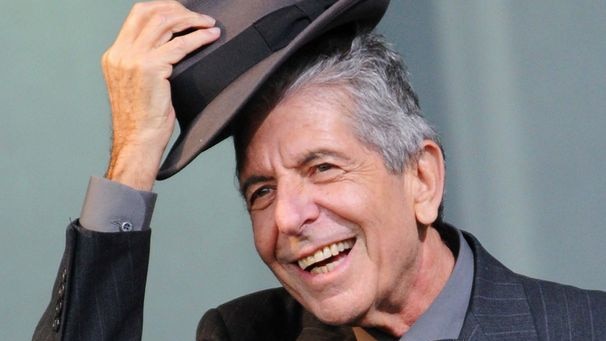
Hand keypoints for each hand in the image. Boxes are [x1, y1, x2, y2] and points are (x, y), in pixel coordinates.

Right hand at [102, 0, 219, 190]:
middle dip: (177, 9)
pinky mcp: (149, 68)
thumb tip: (172, 47)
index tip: (184, 13)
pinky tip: (211, 37)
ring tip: (208, 24)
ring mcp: (132, 59)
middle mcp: (120, 53)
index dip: (163, 8)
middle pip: (149, 11)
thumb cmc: (145, 120)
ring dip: (191, 20)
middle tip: (199, 18)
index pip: (137, 15)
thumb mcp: (138, 85)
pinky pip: (180, 44)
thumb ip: (146, 64)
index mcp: (114, 55)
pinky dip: (199, 37)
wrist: (138, 142)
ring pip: (164, 22)